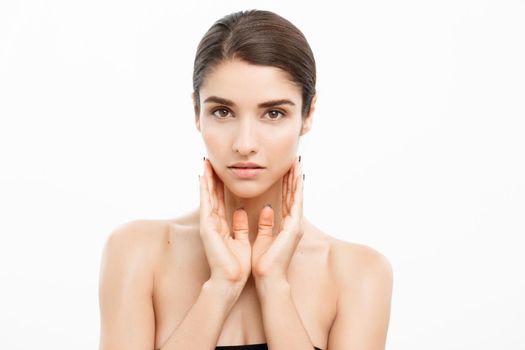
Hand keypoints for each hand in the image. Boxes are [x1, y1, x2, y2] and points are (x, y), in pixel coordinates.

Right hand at [199, 159, 251, 288]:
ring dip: (206, 179)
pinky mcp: (207, 228)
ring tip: (205, 163)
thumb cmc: (236, 265)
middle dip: (211, 178)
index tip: (220, 170)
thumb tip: (239, 210)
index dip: (220, 185)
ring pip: (207, 196)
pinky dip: (204, 190)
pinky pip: (206, 204)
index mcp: (222, 226)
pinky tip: (202, 178)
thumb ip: (239, 225)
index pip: (220, 201)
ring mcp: (208, 225)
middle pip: (212, 195)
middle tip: (210, 160)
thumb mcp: (241, 240)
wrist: (230, 281)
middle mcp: (213, 223)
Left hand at [251, 157, 303, 282]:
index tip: (285, 170)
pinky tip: (298, 176)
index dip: (286, 184)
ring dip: (296, 179)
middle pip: (292, 195)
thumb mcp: (263, 238)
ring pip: (296, 196)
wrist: (268, 278)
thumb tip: (268, 208)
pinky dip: (297, 189)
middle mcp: (292, 224)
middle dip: (292, 177)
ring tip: (296, 162)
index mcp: (285, 226)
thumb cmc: (264, 263)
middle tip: (293, 160)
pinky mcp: (294, 227)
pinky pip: (295, 203)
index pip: (285, 200)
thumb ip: (266, 223)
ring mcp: (295, 225)